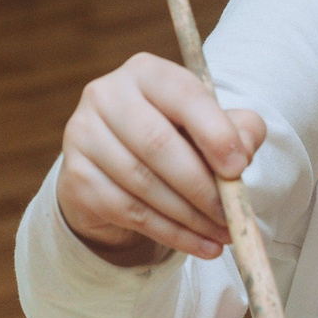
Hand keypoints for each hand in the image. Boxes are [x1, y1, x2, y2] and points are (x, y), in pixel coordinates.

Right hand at [56, 53, 266, 265]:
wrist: (119, 169)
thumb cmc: (179, 139)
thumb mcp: (214, 127)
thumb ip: (240, 131)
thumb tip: (242, 154)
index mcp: (148, 72)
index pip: (184, 96)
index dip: (215, 133)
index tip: (240, 168)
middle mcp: (107, 95)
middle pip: (158, 144)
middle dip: (202, 186)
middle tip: (233, 214)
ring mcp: (83, 134)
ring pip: (142, 182)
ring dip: (190, 216)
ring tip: (224, 234)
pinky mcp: (75, 176)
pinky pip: (127, 211)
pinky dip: (171, 233)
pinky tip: (201, 245)